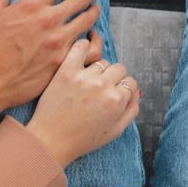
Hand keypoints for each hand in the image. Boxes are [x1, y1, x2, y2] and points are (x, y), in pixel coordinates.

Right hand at [0, 0, 99, 112]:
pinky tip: (91, 37)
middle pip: (80, 0)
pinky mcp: (63, 61)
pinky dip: (91, 39)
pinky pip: (87, 47)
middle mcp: (49, 21)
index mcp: (32, 5)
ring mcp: (58, 42)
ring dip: (93, 13)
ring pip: (87, 21)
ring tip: (94, 10)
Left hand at [27, 39, 139, 167]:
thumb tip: (136, 91)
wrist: (51, 140)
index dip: (123, 88)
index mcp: (117, 100)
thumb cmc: (82, 139)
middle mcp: (103, 86)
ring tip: (88, 81)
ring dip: (98, 69)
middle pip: (118, 68)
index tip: (114, 93)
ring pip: (101, 61)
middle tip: (101, 88)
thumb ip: (131, 110)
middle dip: (113, 77)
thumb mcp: (115, 131)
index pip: (130, 82)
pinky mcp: (66, 71)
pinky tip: (82, 55)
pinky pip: (80, 47)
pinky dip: (83, 46)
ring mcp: (84, 77)